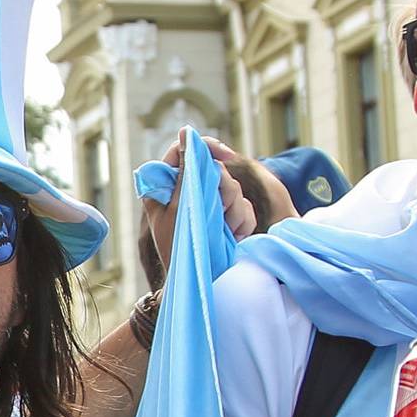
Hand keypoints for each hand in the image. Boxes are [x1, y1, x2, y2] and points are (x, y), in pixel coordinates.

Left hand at [145, 135, 256, 268]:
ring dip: (233, 211)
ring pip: (235, 189)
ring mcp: (212, 205)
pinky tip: (233, 236)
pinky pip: (247, 208)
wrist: (196, 281)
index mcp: (168, 185)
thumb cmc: (176, 250)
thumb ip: (183, 173)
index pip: (186, 151)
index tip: (225, 156)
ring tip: (225, 230)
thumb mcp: (176, 209)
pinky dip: (243, 222)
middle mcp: (191, 191)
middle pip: (216, 169)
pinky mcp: (230, 220)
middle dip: (223, 190)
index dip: (206, 148)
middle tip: (220, 211)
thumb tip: (186, 135)